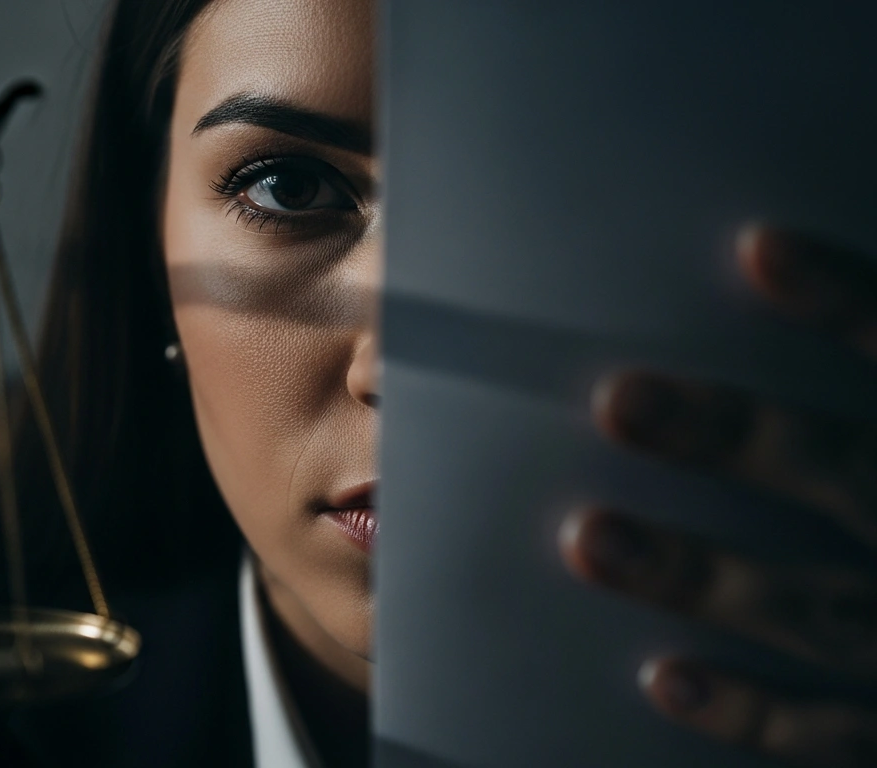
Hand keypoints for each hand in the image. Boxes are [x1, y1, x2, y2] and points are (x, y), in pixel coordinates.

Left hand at [558, 224, 876, 766]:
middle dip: (736, 437)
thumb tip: (774, 273)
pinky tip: (664, 677)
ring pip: (824, 610)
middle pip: (852, 475)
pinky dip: (755, 713)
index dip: (852, 302)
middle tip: (618, 399)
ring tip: (589, 537)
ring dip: (703, 576)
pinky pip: (840, 734)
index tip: (757, 248)